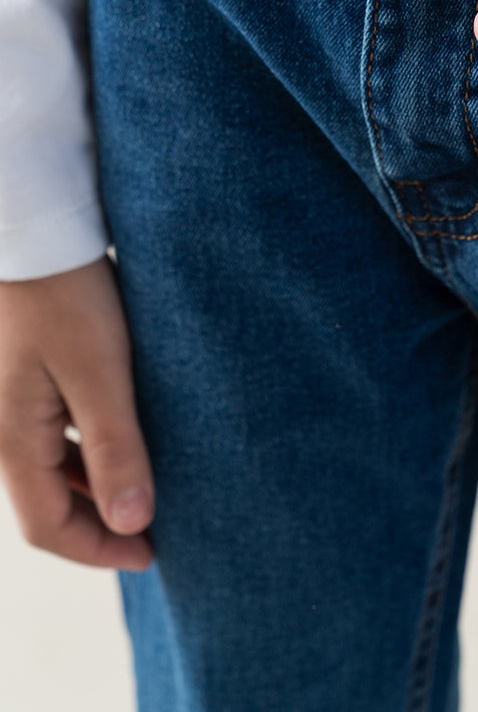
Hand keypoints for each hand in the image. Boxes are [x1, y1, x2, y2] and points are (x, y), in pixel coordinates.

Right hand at [0, 255, 154, 570]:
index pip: (47, 527)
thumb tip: (132, 524)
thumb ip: (114, 447)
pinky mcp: (27, 372)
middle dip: (99, 523)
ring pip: (51, 466)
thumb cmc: (67, 293)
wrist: (35, 228)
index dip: (99, 551)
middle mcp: (4, 427)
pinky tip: (125, 434)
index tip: (152, 554)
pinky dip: (87, 449)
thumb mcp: (100, 371)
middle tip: (158, 527)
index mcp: (12, 438)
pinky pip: (54, 431)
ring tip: (149, 486)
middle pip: (47, 501)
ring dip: (94, 486)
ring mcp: (12, 399)